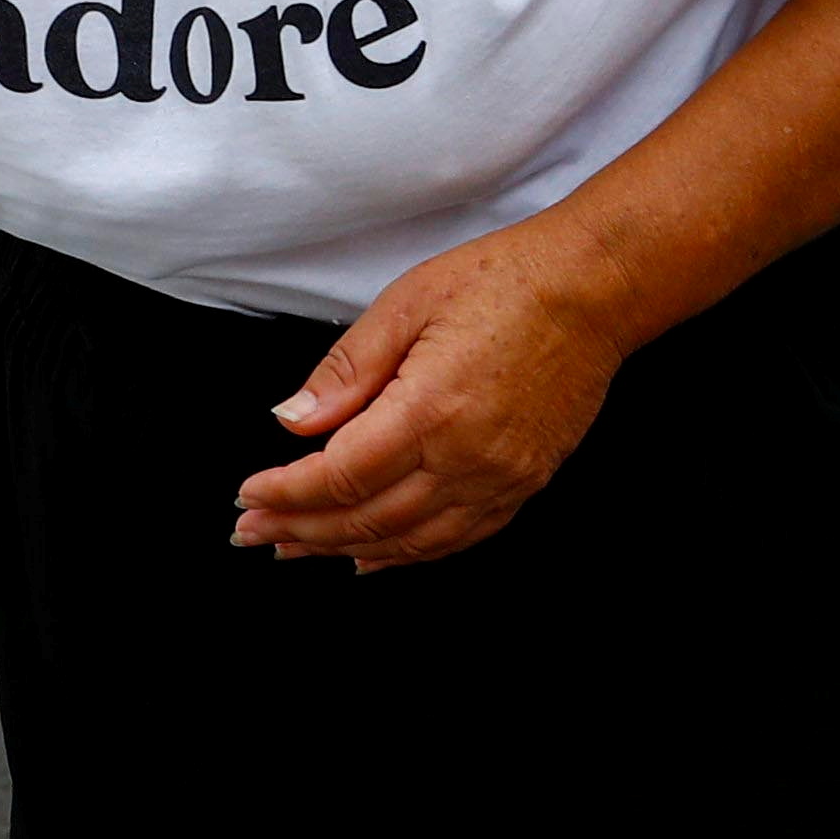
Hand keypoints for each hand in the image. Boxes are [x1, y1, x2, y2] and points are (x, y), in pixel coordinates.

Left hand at [233, 221, 642, 572]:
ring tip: (296, 550)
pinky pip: (460, 538)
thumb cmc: (500, 281)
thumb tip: (291, 421)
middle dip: (301, 531)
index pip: (338, 476)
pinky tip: (374, 556)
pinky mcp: (526, 482)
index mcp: (429, 411)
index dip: (285, 494)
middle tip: (251, 534)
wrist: (594, 288)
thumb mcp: (404, 305)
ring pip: (411, 540)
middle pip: (368, 518)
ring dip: (346, 549)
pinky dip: (409, 554)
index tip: (245, 497)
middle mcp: (468, 458)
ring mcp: (502, 478)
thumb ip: (344, 372)